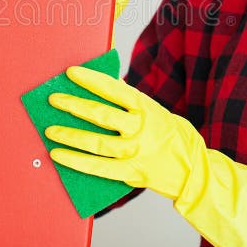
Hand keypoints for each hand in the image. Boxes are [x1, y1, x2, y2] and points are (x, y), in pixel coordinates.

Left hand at [45, 65, 246, 246]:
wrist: (195, 171)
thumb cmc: (173, 137)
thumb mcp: (157, 112)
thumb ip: (132, 103)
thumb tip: (106, 85)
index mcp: (146, 109)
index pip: (114, 90)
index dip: (91, 80)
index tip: (71, 73)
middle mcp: (140, 129)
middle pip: (100, 115)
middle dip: (73, 105)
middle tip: (54, 99)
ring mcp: (134, 152)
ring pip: (95, 143)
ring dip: (70, 135)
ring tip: (50, 129)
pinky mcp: (130, 173)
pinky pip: (97, 168)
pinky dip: (75, 161)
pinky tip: (59, 155)